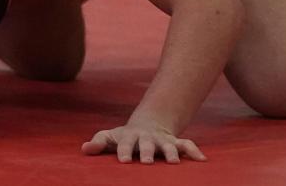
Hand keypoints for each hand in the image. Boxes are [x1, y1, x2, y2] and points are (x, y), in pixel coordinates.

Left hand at [81, 117, 205, 163]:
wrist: (149, 122)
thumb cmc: (126, 136)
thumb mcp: (111, 137)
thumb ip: (98, 142)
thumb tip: (84, 149)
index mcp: (130, 137)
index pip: (125, 144)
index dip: (124, 151)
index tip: (123, 161)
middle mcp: (147, 138)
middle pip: (147, 144)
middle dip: (147, 152)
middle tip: (147, 162)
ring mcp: (162, 141)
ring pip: (169, 146)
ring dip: (171, 153)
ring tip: (174, 163)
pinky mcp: (175, 143)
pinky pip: (187, 146)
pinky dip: (194, 151)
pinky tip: (201, 160)